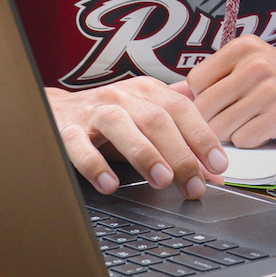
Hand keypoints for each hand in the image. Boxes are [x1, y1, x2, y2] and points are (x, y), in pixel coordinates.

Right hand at [47, 78, 228, 198]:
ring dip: (143, 153)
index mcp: (147, 91)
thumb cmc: (110, 120)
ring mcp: (93, 111)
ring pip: (120, 126)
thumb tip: (213, 175)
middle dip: (179, 154)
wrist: (56, 110)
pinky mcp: (66, 129)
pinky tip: (109, 184)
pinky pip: (79, 145)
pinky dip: (95, 166)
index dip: (202, 136)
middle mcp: (122, 96)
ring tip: (161, 180)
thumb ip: (181, 146)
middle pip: (156, 120)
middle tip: (193, 185)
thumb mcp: (147, 126)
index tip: (219, 165)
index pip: (182, 109)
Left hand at [181, 35, 275, 147]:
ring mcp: (269, 89)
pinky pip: (244, 139)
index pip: (196, 82)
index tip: (219, 105)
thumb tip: (171, 94)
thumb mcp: (251, 67)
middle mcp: (255, 64)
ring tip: (249, 125)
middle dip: (212, 124)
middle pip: (205, 108)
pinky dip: (250, 142)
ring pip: (221, 127)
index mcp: (243, 48)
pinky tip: (264, 131)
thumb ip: (214, 79)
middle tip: (231, 123)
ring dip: (230, 136)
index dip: (202, 100)